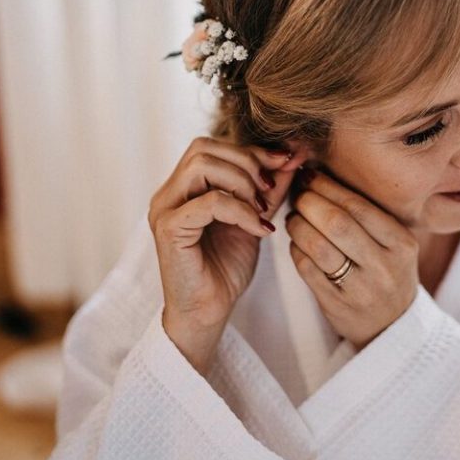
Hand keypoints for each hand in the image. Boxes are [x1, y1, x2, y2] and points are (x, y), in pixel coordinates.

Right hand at [148, 136, 307, 372]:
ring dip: (241, 183)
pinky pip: (208, 202)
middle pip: (203, 148)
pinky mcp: (169, 229)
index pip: (213, 147)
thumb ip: (268, 188)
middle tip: (269, 191)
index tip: (286, 163)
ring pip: (202, 166)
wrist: (209, 312)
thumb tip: (294, 155)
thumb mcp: (254, 218)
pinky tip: (258, 228)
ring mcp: (165, 209)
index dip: (251, 151)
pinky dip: (239, 210)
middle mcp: (169, 193)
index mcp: (184, 187)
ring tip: (261, 209)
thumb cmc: (226, 268)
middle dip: (246, 162)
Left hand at [285, 168, 419, 351]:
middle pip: (337, 223)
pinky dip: (296, 249)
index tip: (311, 176)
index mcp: (402, 243)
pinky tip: (297, 242)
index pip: (359, 205)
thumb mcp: (394, 243)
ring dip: (298, 225)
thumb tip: (321, 175)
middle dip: (310, 202)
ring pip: (318, 246)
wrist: (393, 326)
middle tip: (298, 194)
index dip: (328, 187)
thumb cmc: (387, 272)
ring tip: (294, 217)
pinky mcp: (337, 306)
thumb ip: (366, 214)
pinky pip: (307, 269)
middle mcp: (384, 266)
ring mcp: (361, 289)